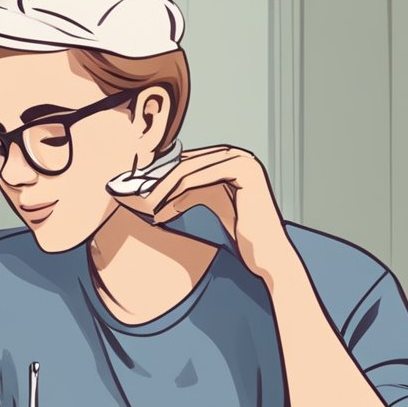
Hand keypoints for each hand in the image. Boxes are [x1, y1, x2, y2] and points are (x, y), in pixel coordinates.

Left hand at [114, 145, 295, 281]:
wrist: (267, 251)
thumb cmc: (242, 231)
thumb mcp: (211, 203)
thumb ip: (190, 192)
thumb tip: (160, 193)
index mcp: (231, 160)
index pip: (188, 162)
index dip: (163, 176)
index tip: (142, 192)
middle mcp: (238, 155)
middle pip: (187, 163)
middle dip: (160, 181)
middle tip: (140, 198)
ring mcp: (243, 160)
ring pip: (190, 169)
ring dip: (164, 188)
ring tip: (148, 206)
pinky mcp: (244, 170)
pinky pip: (201, 176)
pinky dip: (178, 191)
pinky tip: (163, 208)